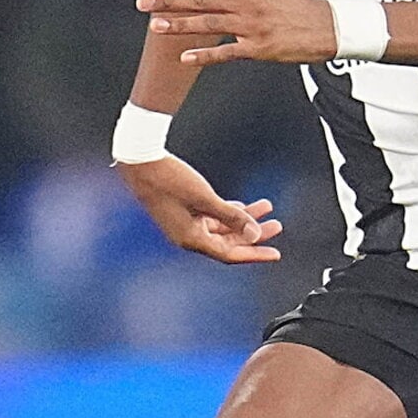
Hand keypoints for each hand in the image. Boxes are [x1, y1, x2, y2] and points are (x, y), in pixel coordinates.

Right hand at [117, 155, 283, 263]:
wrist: (141, 163)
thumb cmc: (169, 180)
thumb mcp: (205, 198)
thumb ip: (232, 216)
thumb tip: (255, 233)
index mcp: (191, 239)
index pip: (229, 254)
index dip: (254, 254)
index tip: (275, 254)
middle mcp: (188, 236)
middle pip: (229, 242)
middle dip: (254, 234)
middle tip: (277, 225)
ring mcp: (186, 224)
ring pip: (223, 228)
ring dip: (245, 219)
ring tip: (266, 208)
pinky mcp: (184, 211)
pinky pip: (213, 218)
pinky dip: (230, 212)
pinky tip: (244, 206)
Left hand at [139, 0, 336, 65]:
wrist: (326, 26)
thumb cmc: (294, 1)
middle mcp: (246, 0)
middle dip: (168, 1)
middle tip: (141, 3)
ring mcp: (251, 25)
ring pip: (208, 24)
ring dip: (179, 25)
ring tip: (154, 27)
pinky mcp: (257, 48)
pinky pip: (226, 53)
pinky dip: (204, 55)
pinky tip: (184, 58)